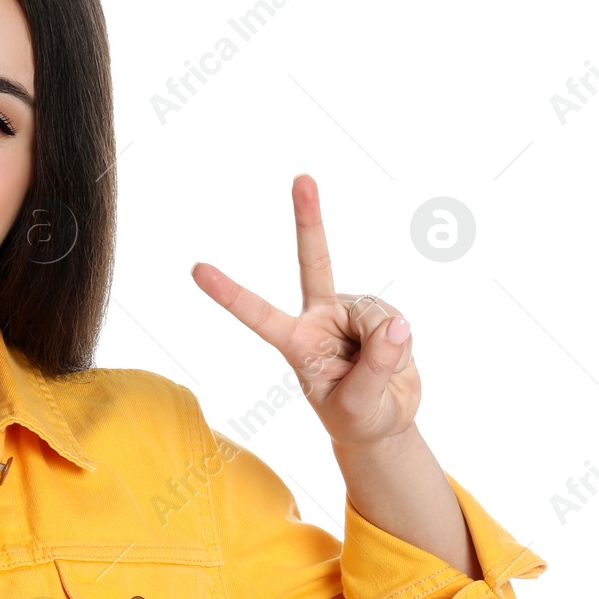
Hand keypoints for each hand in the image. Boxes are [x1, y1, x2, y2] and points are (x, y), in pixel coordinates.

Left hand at [190, 173, 418, 449]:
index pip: (258, 315)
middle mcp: (318, 317)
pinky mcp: (377, 312)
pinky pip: (396, 320)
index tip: (197, 270)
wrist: (384, 420)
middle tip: (301, 178)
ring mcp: (349, 310)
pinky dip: (401, 343)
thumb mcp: (358, 406)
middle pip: (315, 263)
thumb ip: (374, 368)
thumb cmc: (358, 418)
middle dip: (309, 219)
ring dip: (387, 346)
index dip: (230, 294)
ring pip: (375, 312)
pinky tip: (393, 356)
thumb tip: (397, 324)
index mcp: (295, 343)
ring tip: (378, 371)